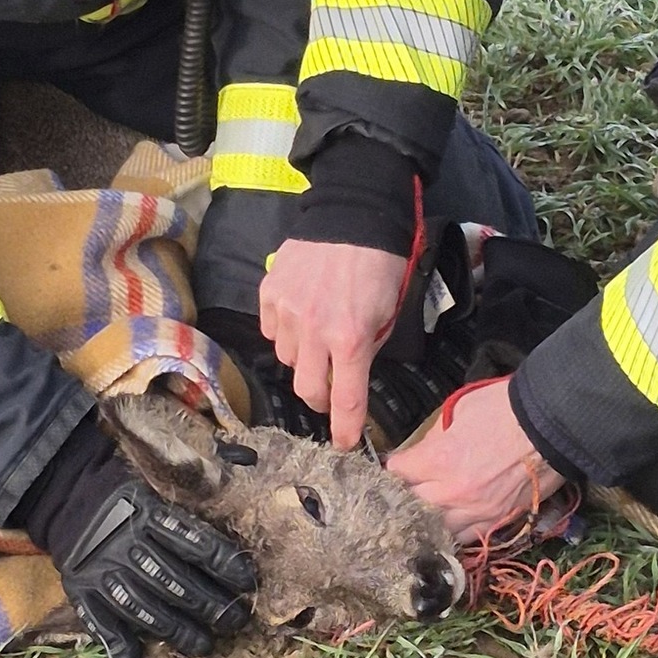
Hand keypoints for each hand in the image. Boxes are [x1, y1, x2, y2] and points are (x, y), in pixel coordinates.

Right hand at [58, 477, 256, 657]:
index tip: (248, 582)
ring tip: (203, 646)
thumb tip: (252, 458)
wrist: (67, 490)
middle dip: (210, 605)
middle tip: (236, 621)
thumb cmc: (127, 484)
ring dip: (176, 631)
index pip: (196, 542)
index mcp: (151, 512)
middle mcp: (128, 543)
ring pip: (145, 607)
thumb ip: (206, 470)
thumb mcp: (163, 471)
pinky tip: (136, 657)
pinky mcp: (82, 587)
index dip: (225, 564)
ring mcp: (104, 569)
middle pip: (175, 581)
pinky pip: (100, 619)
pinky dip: (117, 640)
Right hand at [259, 239, 409, 448]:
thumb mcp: (388, 312)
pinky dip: (285, 331)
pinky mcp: (269, 294)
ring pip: (288, 359)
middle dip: (322, 395)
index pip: (346, 400)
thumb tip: (351, 375)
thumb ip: (368, 347)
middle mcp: (315, 331)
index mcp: (352, 338)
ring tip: (319, 333)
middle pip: (308, 388)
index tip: (344, 444)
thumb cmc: (381, 263)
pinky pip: (271, 331)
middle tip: (332, 385)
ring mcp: (286, 312)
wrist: (353, 214)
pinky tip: (301, 314)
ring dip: (304, 358)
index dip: (345, 428)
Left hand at [387, 377, 565, 545]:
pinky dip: (454, 532)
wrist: (553, 424)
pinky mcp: (497, 522)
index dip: (394, 466)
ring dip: (426, 519)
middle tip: (404, 489)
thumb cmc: (507, 408)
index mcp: (440, 458)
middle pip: (410, 507)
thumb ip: (437, 434)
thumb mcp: (462, 408)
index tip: (398, 464)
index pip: (397, 472)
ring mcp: (476, 512)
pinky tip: (450, 523)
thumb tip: (424, 449)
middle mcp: (453, 492)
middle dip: (404, 496)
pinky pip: (465, 538)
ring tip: (424, 512)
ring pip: (434, 530)